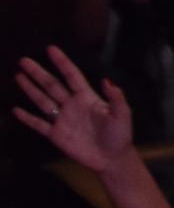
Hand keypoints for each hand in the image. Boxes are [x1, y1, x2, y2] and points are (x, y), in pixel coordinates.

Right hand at [14, 48, 133, 172]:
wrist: (112, 158)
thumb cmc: (120, 135)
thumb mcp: (122, 114)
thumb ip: (116, 98)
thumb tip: (107, 81)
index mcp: (87, 97)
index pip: (71, 76)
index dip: (62, 62)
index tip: (51, 49)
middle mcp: (72, 105)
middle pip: (51, 85)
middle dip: (38, 73)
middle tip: (23, 60)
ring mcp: (62, 119)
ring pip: (42, 100)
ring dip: (30, 89)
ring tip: (18, 76)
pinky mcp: (56, 135)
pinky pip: (39, 124)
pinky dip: (27, 118)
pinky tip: (16, 110)